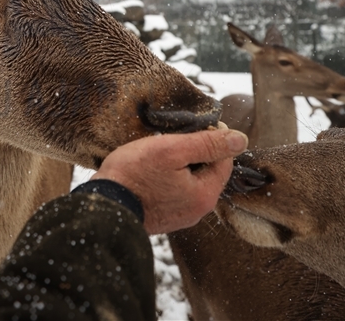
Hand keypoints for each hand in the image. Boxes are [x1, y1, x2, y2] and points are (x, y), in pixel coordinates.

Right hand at [91, 128, 246, 234]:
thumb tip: (241, 139)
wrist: (103, 206)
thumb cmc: (133, 175)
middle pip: (207, 172)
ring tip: (157, 154)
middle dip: (194, 153)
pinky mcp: (162, 218)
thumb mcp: (171, 150)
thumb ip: (207, 144)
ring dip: (179, 166)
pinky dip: (167, 179)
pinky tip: (150, 171)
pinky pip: (174, 193)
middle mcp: (196, 211)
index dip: (213, 138)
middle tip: (171, 139)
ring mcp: (179, 217)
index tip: (193, 126)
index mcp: (204, 195)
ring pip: (189, 182)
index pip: (224, 161)